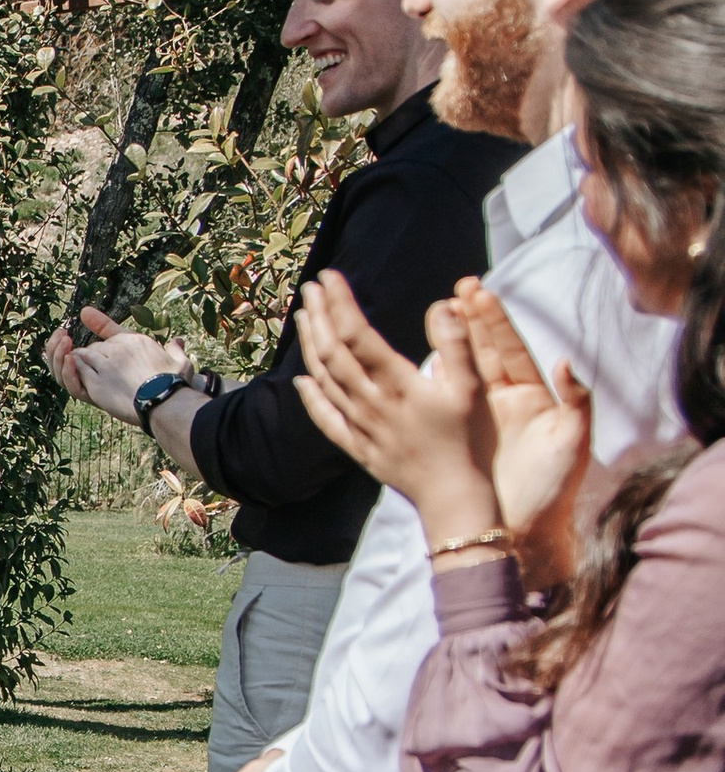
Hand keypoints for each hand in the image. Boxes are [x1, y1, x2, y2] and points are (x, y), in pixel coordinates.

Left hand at [51, 306, 186, 423]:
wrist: (164, 403)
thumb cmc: (175, 384)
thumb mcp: (181, 362)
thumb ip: (176, 350)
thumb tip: (178, 341)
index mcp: (136, 341)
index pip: (112, 333)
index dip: (101, 332)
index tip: (86, 317)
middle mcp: (119, 350)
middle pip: (96, 347)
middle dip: (92, 354)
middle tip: (90, 362)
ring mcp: (106, 366)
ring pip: (85, 356)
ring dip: (80, 360)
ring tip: (77, 364)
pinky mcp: (97, 383)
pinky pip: (80, 371)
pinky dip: (74, 371)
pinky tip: (74, 373)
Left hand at [294, 269, 499, 545]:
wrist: (451, 495)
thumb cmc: (466, 440)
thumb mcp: (471, 388)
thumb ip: (457, 344)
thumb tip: (444, 304)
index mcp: (397, 383)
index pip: (357, 334)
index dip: (340, 303)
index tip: (329, 277)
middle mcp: (371, 403)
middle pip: (333, 353)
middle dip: (320, 316)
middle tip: (310, 287)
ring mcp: (360, 426)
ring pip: (325, 380)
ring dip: (311, 346)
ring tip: (304, 317)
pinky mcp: (357, 447)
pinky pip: (325, 419)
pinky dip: (311, 397)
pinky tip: (301, 380)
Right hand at [454, 279, 592, 585]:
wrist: (527, 534)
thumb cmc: (554, 491)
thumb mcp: (572, 442)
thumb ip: (576, 401)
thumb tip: (566, 363)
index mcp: (530, 397)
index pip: (508, 348)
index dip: (493, 320)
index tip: (479, 292)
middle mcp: (502, 403)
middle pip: (482, 351)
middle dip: (470, 318)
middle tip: (457, 287)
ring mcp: (478, 419)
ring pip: (457, 371)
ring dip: (446, 341)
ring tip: (437, 312)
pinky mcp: (459, 438)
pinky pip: (439, 403)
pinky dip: (425, 382)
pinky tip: (417, 362)